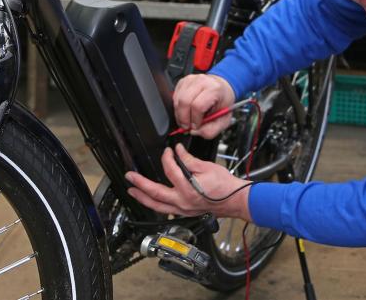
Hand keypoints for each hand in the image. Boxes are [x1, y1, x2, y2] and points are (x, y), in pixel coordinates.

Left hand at [125, 144, 251, 220]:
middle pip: (155, 193)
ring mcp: (183, 209)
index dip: (167, 158)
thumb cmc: (225, 186)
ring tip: (132, 192)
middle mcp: (183, 202)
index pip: (171, 170)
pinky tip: (151, 201)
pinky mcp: (186, 213)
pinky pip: (166, 210)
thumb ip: (189, 160)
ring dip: (143, 198)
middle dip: (140, 184)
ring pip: (158, 206)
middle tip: (130, 177)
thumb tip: (177, 152)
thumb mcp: (207, 167)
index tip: (168, 151)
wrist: (235, 200)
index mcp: (188, 189)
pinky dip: (156, 205)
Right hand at [173, 73, 234, 138]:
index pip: (198, 106)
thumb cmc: (222, 102)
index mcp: (214, 89)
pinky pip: (174, 97)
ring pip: (177, 100)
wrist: (221, 88)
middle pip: (185, 101)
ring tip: (186, 120)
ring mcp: (191, 80)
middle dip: (184, 118)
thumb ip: (211, 130)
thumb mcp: (223, 120)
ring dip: (179, 114)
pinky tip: (185, 111)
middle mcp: (201, 81)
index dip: (194, 120)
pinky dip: (177, 108)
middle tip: (187, 126)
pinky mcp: (183, 81)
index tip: (195, 127)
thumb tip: (195, 132)